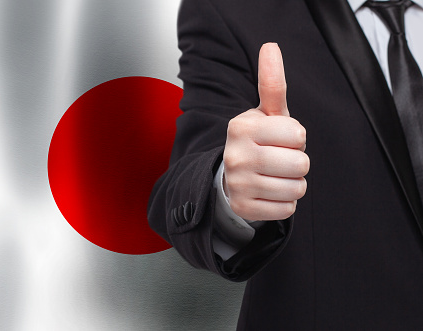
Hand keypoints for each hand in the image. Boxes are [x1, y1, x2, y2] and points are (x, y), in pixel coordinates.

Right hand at [223, 43, 308, 220]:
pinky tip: (269, 192)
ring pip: (296, 189)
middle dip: (297, 163)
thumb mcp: (266, 113)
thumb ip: (272, 83)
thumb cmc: (258, 141)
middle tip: (279, 160)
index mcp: (242, 127)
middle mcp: (236, 156)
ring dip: (293, 183)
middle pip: (300, 164)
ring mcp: (238, 184)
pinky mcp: (243, 208)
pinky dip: (285, 202)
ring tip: (275, 176)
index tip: (280, 140)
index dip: (296, 139)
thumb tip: (271, 46)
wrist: (232, 176)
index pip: (299, 136)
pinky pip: (287, 209)